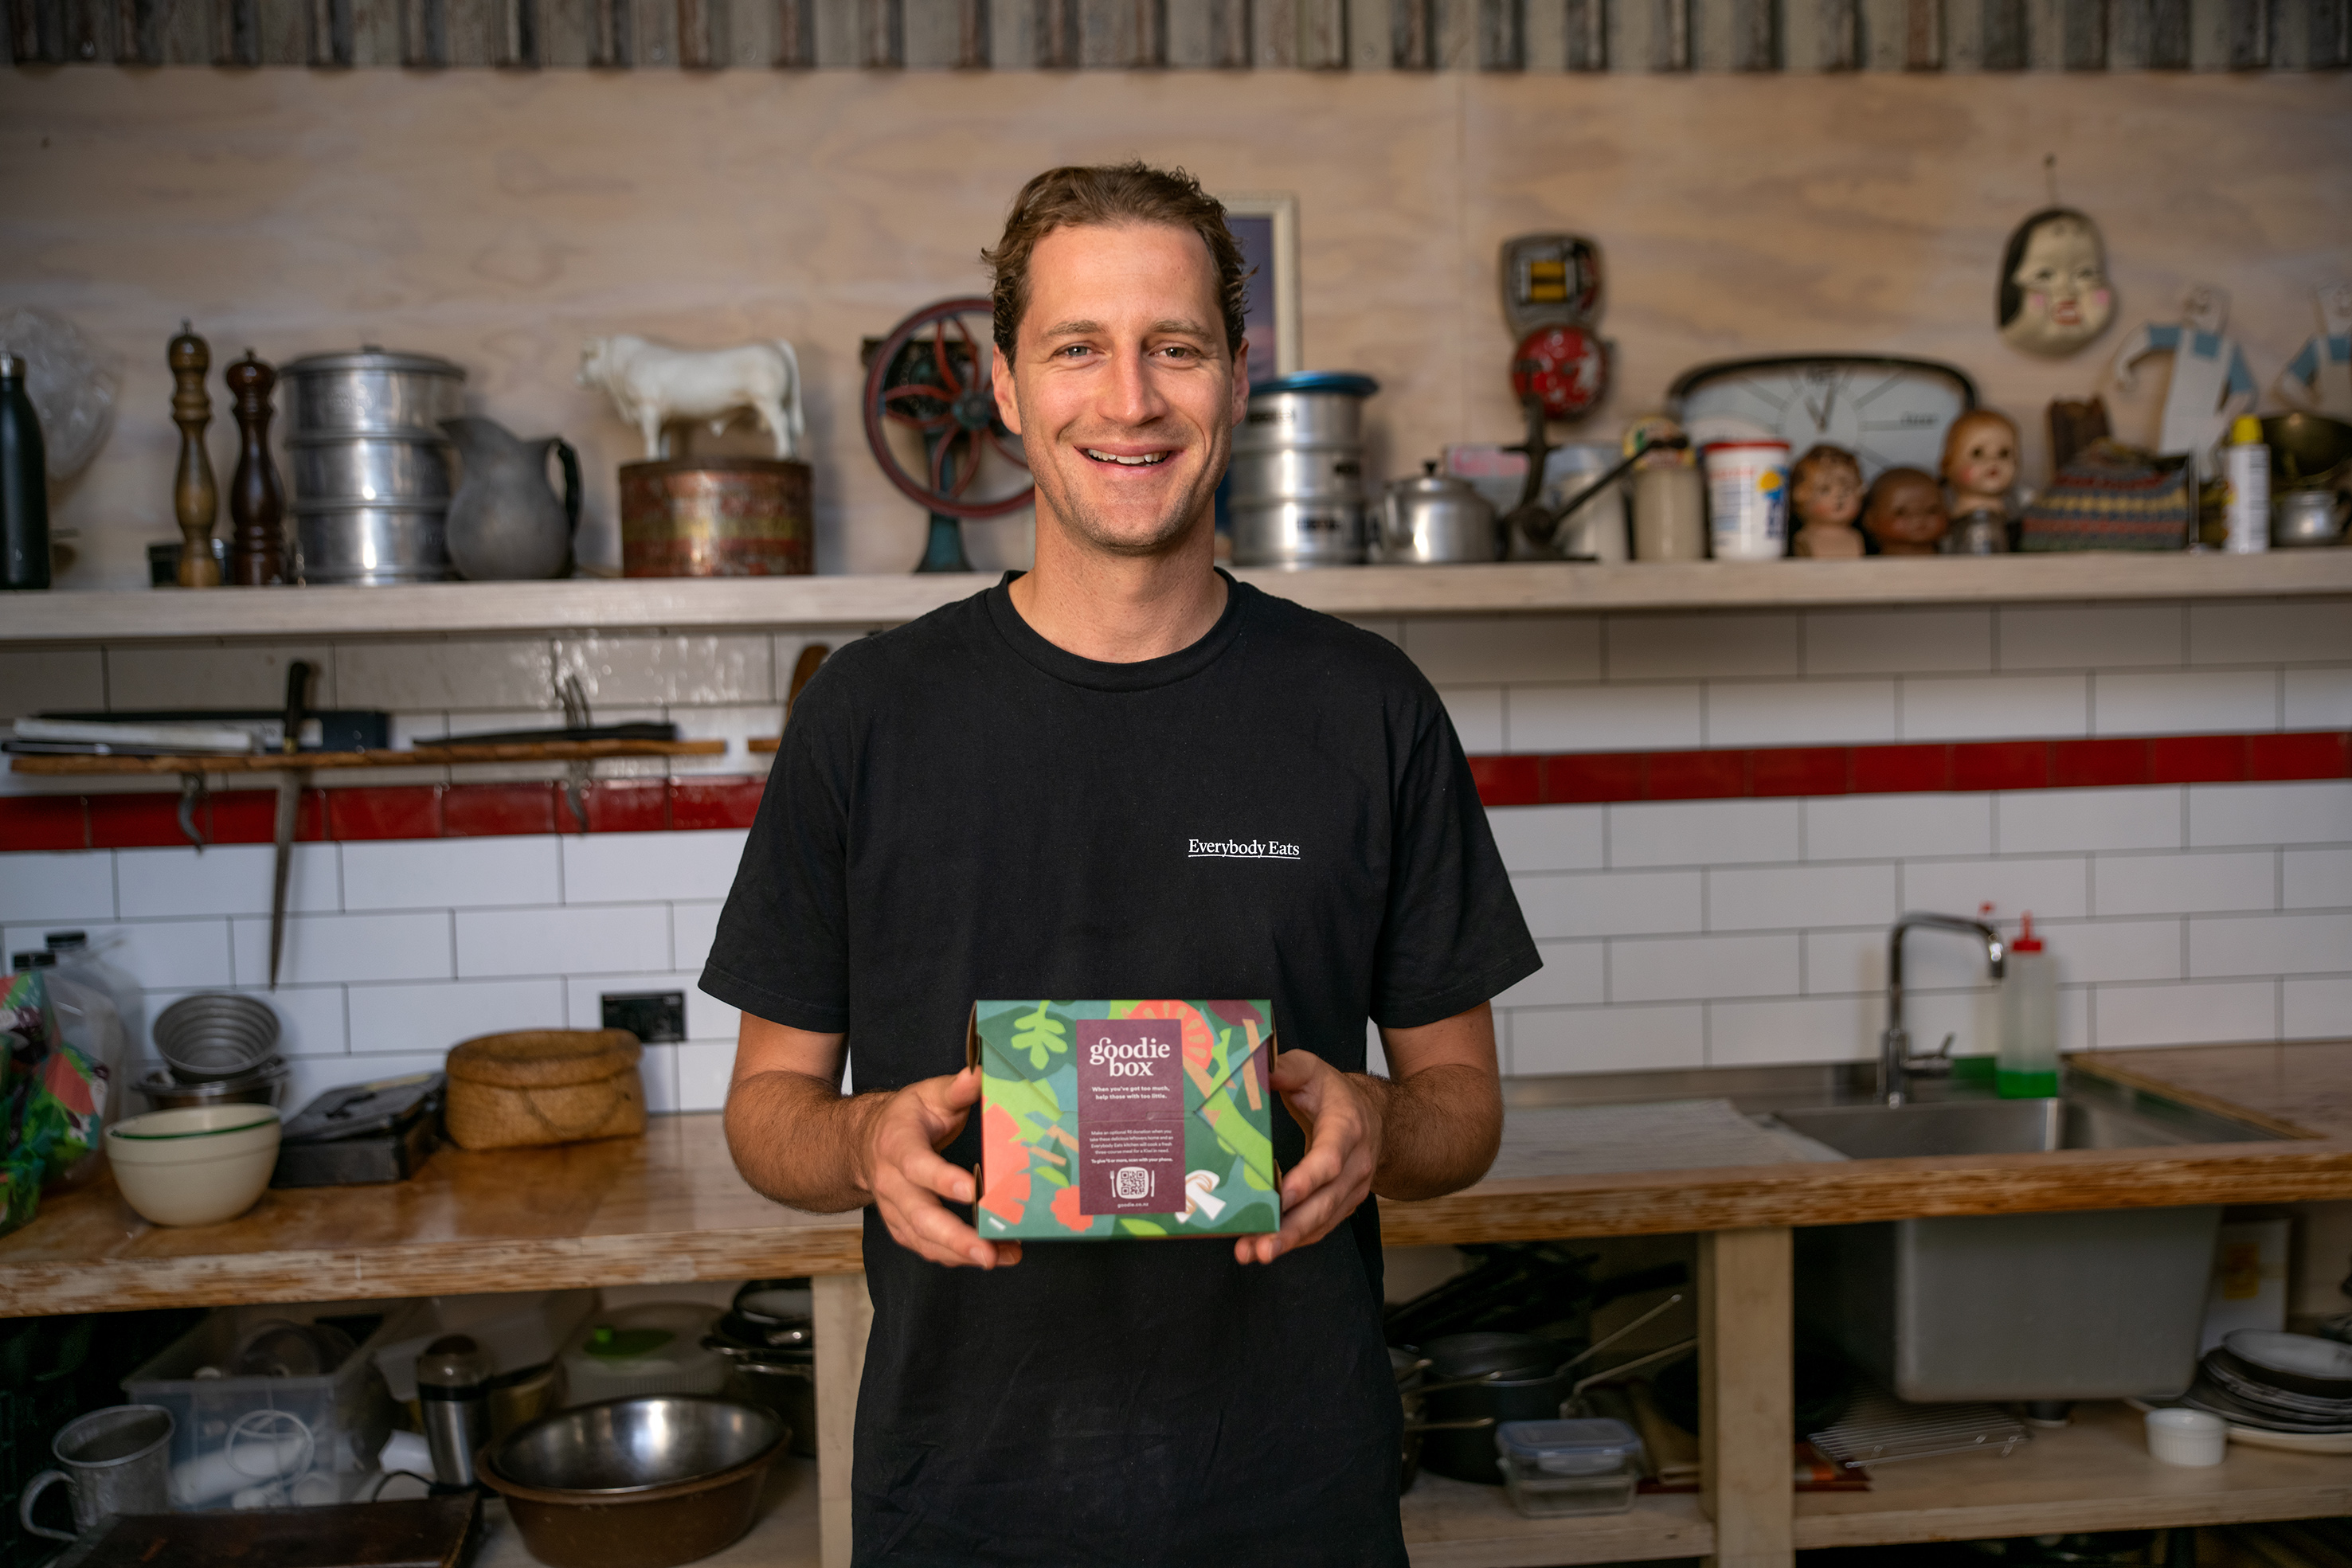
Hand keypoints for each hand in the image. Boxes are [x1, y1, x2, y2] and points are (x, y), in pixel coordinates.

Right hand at [854, 1067, 1020, 1270]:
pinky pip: (926, 1249)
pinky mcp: (903, 1228)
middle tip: (988, 1253)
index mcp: (897, 1145)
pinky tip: (993, 1257)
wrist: (865, 1143)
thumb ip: (956, 1088)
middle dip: (955, 1237)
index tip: (973, 1190)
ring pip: (923, 1240)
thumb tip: (979, 1074)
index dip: (942, 1179)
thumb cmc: (906, 1118)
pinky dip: (956, 1257)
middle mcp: (891, 1183)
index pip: (917, 1165)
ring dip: (961, 1254)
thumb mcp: (928, 1094)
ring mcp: (894, 1210)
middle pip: (919, 1216)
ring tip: (1001, 1258)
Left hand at [1235, 1049, 1381, 1265]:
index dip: (1307, 1180)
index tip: (1281, 1197)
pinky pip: (1320, 1228)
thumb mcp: (1312, 1069)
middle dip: (1292, 1227)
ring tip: (1254, 1253)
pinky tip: (1264, 1248)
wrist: (1375, 1117)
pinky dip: (1294, 1241)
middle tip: (1261, 1246)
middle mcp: (1355, 1165)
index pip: (1330, 1158)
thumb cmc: (1336, 1095)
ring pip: (1322, 1221)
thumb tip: (1258, 1071)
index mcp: (1347, 1128)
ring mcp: (1352, 1189)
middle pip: (1325, 1202)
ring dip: (1289, 1241)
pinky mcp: (1342, 1205)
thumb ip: (1287, 1068)